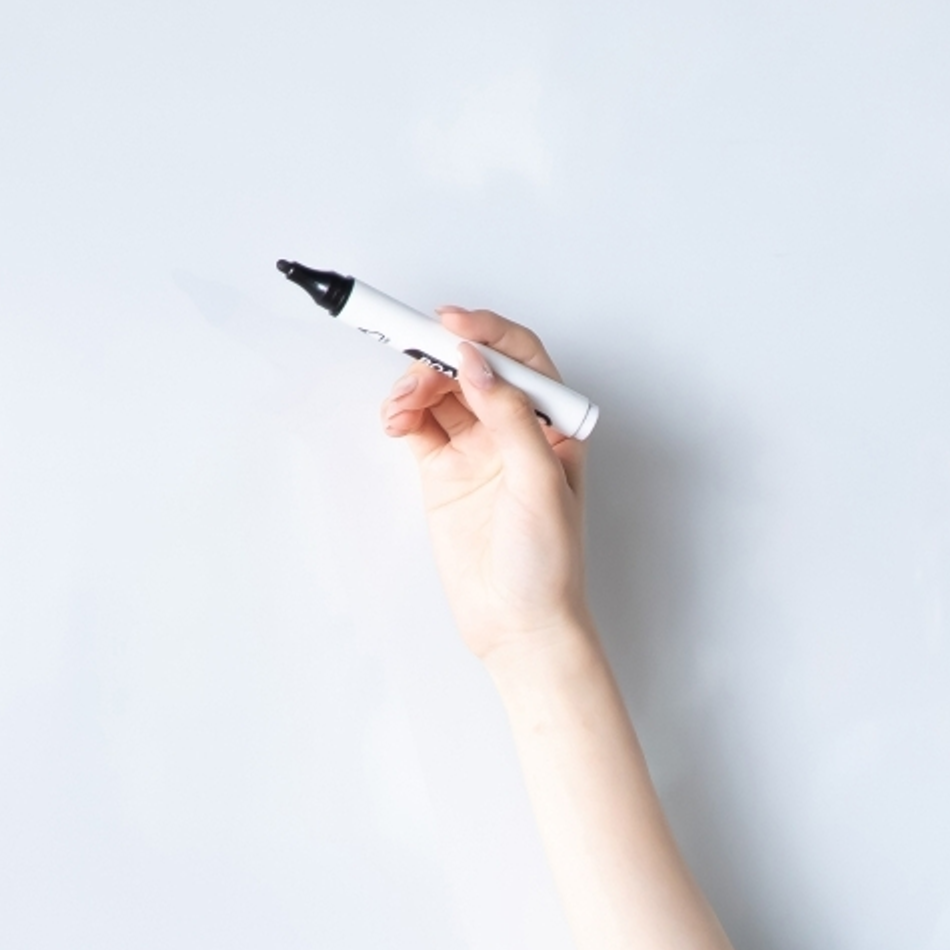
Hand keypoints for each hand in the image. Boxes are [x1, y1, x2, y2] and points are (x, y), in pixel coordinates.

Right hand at [378, 308, 591, 668]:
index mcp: (553, 425)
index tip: (450, 324)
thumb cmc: (549, 564)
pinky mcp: (445, 472)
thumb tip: (479, 364)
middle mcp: (517, 430)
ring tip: (400, 408)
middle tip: (413, 366)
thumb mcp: (541, 484)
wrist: (519, 625)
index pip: (520, 357)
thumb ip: (511, 417)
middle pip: (471, 367)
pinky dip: (403, 413)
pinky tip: (396, 420)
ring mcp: (479, 450)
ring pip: (440, 392)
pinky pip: (420, 425)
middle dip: (438, 358)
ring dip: (415, 386)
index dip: (486, 331)